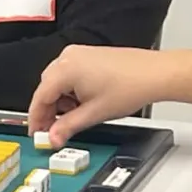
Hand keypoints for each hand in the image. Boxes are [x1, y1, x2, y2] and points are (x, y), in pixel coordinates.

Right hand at [28, 45, 171, 147]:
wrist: (155, 74)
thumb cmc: (130, 87)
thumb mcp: (93, 114)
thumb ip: (67, 127)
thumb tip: (53, 137)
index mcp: (65, 69)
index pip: (40, 97)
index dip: (36, 119)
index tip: (37, 133)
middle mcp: (68, 57)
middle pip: (46, 88)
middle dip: (48, 110)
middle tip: (53, 129)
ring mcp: (79, 54)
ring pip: (57, 81)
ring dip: (60, 100)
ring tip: (74, 116)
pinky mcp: (88, 55)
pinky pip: (69, 74)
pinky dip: (70, 90)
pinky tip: (82, 103)